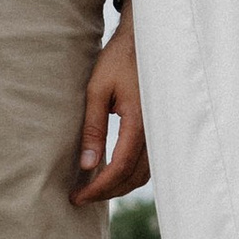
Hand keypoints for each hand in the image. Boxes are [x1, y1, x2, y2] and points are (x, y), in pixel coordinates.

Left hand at [70, 11, 150, 203]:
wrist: (147, 41)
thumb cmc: (119, 61)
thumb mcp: (97, 90)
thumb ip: (93, 128)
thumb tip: (87, 166)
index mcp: (139, 121)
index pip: (119, 168)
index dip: (98, 188)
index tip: (77, 197)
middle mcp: (156, 131)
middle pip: (133, 177)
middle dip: (106, 192)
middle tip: (80, 197)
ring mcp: (162, 131)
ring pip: (143, 174)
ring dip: (119, 186)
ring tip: (92, 189)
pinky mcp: (161, 130)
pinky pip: (149, 163)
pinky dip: (130, 174)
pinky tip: (111, 172)